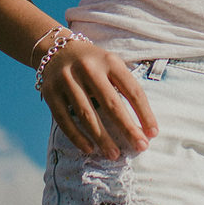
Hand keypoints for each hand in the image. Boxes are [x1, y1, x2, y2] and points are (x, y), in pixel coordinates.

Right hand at [40, 41, 158, 160]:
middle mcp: (88, 68)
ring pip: (87, 115)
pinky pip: (64, 119)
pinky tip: (89, 149)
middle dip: (127, 128)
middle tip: (140, 147)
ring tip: (114, 154)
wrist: (56, 49)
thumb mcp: (111, 65)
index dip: (144, 113)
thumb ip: (124, 87)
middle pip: (111, 104)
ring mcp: (67, 80)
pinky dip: (77, 136)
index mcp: (109, 61)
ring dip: (102, 138)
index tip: (153, 133)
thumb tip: (141, 124)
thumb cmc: (93, 64)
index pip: (132, 90)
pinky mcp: (50, 92)